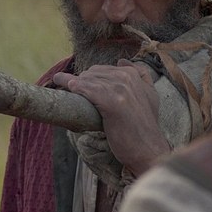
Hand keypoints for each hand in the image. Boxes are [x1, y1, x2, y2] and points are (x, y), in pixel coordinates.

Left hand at [53, 59, 170, 175]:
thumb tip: (122, 61)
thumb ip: (141, 76)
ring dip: (71, 84)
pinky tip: (64, 86)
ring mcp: (120, 89)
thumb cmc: (144, 127)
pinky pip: (83, 88)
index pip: (101, 69)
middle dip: (81, 83)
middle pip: (91, 73)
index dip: (88, 79)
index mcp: (134, 75)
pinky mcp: (111, 101)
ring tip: (62, 87)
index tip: (79, 87)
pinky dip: (70, 85)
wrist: (149, 150)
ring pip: (85, 80)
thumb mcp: (149, 96)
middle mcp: (127, 78)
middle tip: (74, 93)